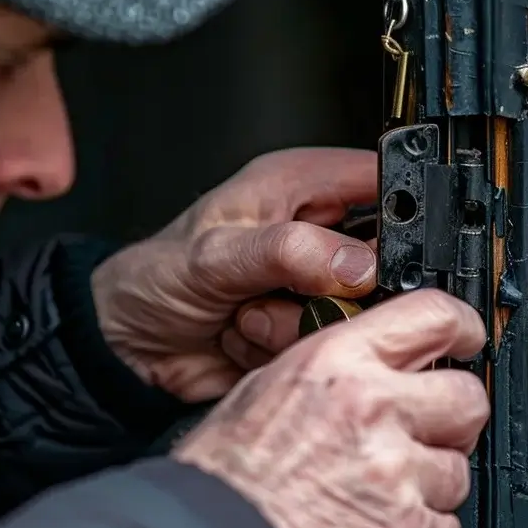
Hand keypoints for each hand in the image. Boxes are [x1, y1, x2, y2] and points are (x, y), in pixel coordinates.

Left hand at [92, 148, 378, 400]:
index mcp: (300, 185)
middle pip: (384, 259)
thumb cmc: (155, 277)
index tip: (376, 255)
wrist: (128, 344)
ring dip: (294, 326)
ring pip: (357, 314)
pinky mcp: (305, 329)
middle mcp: (314, 232)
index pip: (381, 178)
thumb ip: (289, 252)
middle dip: (335, 290)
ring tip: (247, 314)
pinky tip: (244, 335)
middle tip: (289, 292)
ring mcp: (312, 285)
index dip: (400, 212)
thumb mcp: (215, 254)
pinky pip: (327, 347)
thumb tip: (358, 265)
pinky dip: (280, 350)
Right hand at [173, 288, 489, 527]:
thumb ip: (334, 367)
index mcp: (338, 362)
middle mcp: (374, 408)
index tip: (466, 340)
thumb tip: (374, 362)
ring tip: (382, 492)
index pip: (435, 316)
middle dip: (452, 415)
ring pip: (459, 469)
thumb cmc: (223, 477)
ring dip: (430, 482)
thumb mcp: (267, 387)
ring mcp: (396, 473)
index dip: (462, 328)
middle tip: (426, 430)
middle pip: (467, 397)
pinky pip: (447, 527)